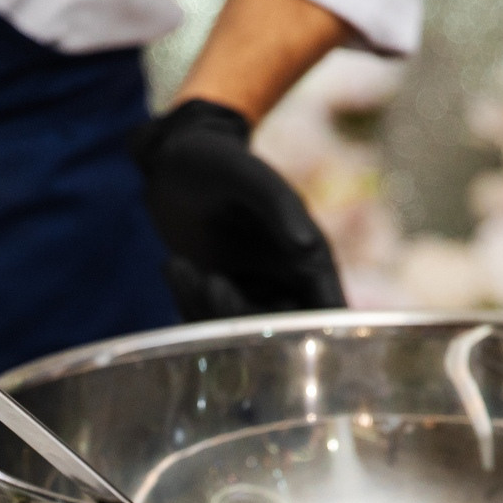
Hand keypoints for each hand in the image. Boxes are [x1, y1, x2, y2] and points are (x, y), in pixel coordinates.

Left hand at [129, 100, 342, 319]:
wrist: (173, 161)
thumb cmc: (217, 159)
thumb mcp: (249, 176)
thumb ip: (279, 206)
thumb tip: (307, 249)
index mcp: (310, 254)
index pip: (328, 313)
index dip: (315, 336)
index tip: (285, 343)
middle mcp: (286, 280)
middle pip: (277, 333)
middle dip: (241, 318)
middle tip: (212, 282)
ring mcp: (251, 291)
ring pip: (237, 332)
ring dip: (205, 310)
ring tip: (179, 264)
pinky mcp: (218, 295)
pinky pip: (209, 321)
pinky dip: (188, 303)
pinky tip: (174, 266)